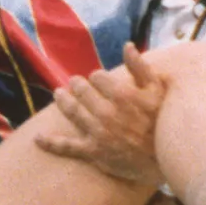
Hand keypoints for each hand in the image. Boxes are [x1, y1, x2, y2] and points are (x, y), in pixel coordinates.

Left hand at [35, 44, 164, 183]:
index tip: (99, 79)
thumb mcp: (158, 90)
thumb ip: (141, 67)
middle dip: (76, 85)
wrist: (167, 159)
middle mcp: (106, 112)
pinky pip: (67, 146)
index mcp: (121, 94)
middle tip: (73, 83)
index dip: (97, 77)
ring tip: (57, 94)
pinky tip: (38, 138)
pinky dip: (50, 143)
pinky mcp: (93, 152)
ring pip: (72, 112)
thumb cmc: (164, 121)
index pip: (98, 77)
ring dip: (62, 101)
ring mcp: (97, 132)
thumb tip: (127, 45)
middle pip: (81, 91)